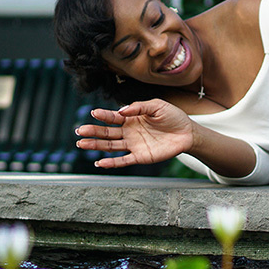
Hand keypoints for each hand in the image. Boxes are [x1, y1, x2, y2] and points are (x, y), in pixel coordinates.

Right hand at [75, 100, 194, 167]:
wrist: (188, 132)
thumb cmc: (173, 117)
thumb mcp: (157, 105)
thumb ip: (139, 106)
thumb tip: (121, 110)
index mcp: (131, 118)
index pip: (113, 117)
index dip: (103, 115)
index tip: (93, 113)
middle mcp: (129, 132)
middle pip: (107, 132)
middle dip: (93, 131)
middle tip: (80, 131)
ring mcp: (133, 145)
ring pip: (110, 145)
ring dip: (96, 145)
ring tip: (82, 144)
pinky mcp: (140, 156)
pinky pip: (123, 160)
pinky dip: (111, 163)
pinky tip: (100, 162)